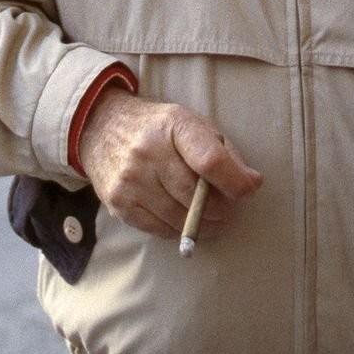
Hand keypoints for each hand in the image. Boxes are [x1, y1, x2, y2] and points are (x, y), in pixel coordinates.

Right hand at [77, 89, 263, 242]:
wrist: (101, 127)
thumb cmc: (158, 127)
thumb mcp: (192, 124)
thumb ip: (224, 153)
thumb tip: (252, 184)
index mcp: (173, 125)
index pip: (210, 161)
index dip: (235, 183)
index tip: (248, 190)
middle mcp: (148, 151)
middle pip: (195, 196)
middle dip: (221, 209)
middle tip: (229, 210)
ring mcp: (130, 180)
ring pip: (178, 218)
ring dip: (202, 224)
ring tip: (211, 218)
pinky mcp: (118, 204)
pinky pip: (159, 229)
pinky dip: (177, 229)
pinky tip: (184, 219)